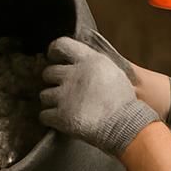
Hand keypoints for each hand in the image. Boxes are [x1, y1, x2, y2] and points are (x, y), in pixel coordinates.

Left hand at [39, 36, 159, 154]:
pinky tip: (60, 120)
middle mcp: (74, 75)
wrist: (126, 126)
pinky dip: (50, 118)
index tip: (53, 57)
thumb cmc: (124, 103)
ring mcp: (65, 96)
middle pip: (49, 72)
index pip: (62, 45)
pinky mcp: (61, 116)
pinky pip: (44, 115)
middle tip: (63, 90)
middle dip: (53, 81)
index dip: (54, 50)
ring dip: (52, 101)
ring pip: (44, 95)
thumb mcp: (114, 72)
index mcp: (89, 61)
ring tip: (65, 107)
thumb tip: (81, 62)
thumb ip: (94, 64)